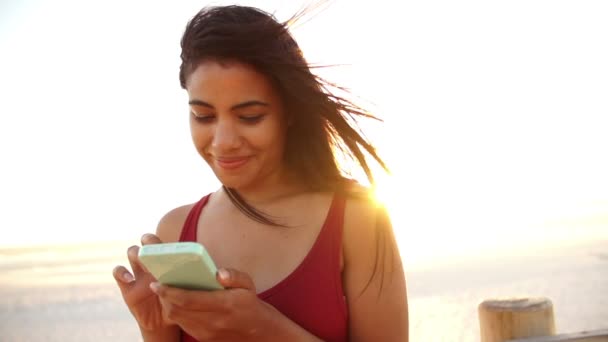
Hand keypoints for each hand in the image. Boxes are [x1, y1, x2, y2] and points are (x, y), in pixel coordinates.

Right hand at [113, 234, 176, 333]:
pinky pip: (118, 272)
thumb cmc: (178, 306)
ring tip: (144, 264)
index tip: (169, 249)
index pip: (166, 244)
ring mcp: (139, 274)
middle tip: (154, 249)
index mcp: (168, 263)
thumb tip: (189, 280)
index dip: (165, 242)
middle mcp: (153, 264)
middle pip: (147, 242)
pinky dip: (122, 272)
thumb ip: (184, 288)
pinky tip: (130, 279)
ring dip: (136, 253)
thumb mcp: (183, 297)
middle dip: (149, 240)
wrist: (162, 324)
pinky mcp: (127, 287)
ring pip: (132, 252)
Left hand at [150, 268, 295, 340]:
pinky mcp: (202, 337)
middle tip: (156, 283)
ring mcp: (206, 331)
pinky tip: (174, 302)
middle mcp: (213, 320)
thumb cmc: (249, 303)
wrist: (256, 331)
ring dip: (167, 304)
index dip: (169, 291)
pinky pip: (182, 324)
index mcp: (224, 304)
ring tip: (163, 291)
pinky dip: (175, 312)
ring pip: (177, 318)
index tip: (157, 283)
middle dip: (163, 297)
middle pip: (178, 309)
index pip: (189, 299)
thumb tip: (219, 273)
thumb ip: (234, 276)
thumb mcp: (248, 284)